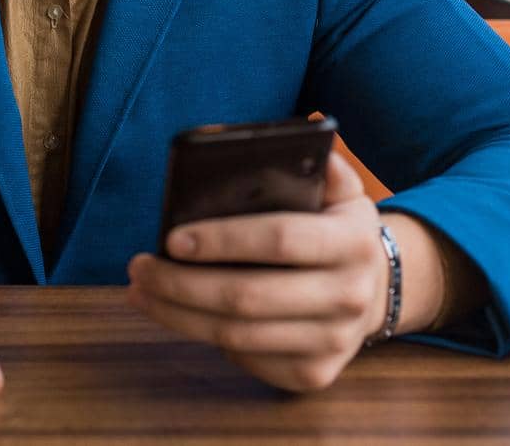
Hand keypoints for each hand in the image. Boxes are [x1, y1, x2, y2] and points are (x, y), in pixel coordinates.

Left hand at [127, 151, 388, 392]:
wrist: (371, 291)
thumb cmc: (333, 229)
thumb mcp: (338, 190)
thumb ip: (313, 163)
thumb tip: (271, 134)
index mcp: (353, 242)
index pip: (280, 239)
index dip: (222, 240)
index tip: (171, 237)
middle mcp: (350, 297)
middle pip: (248, 297)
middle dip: (181, 284)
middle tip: (138, 268)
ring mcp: (333, 343)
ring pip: (237, 336)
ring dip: (178, 314)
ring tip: (142, 290)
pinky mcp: (312, 375)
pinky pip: (245, 358)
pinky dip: (202, 336)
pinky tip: (175, 313)